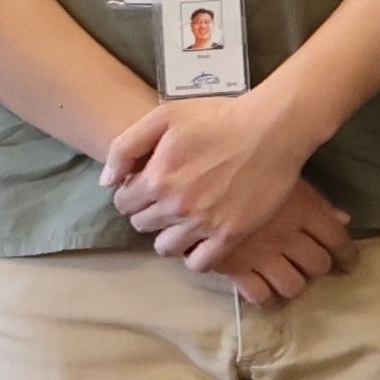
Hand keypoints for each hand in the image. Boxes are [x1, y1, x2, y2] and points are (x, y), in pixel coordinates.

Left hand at [103, 86, 332, 262]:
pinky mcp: (231, 234)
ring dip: (168, 235)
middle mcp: (175, 206)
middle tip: (170, 198)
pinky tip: (201, 240)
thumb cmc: (219, 117)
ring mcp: (204, 223)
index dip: (133, 192)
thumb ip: (125, 146)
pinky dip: (195, 256)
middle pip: (142, 225)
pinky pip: (200, 263)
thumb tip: (107, 182)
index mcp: (155, 178)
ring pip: (165, 248)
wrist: (272, 129)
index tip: (150, 185)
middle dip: (150, 212)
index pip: (123, 203)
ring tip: (184, 220)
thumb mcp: (164, 116)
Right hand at [175, 178, 351, 305]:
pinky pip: (259, 295)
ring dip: (293, 285)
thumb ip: (316, 202)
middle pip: (317, 265)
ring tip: (286, 279)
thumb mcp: (286, 177)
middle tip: (308, 265)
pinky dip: (266, 298)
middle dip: (317, 268)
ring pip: (293, 285)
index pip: (339, 241)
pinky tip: (265, 293)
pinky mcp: (235, 268)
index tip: (348, 264)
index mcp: (306, 211)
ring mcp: (263, 255)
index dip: (348, 256)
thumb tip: (344, 219)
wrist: (196, 178)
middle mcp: (289, 237)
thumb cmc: (246, 168)